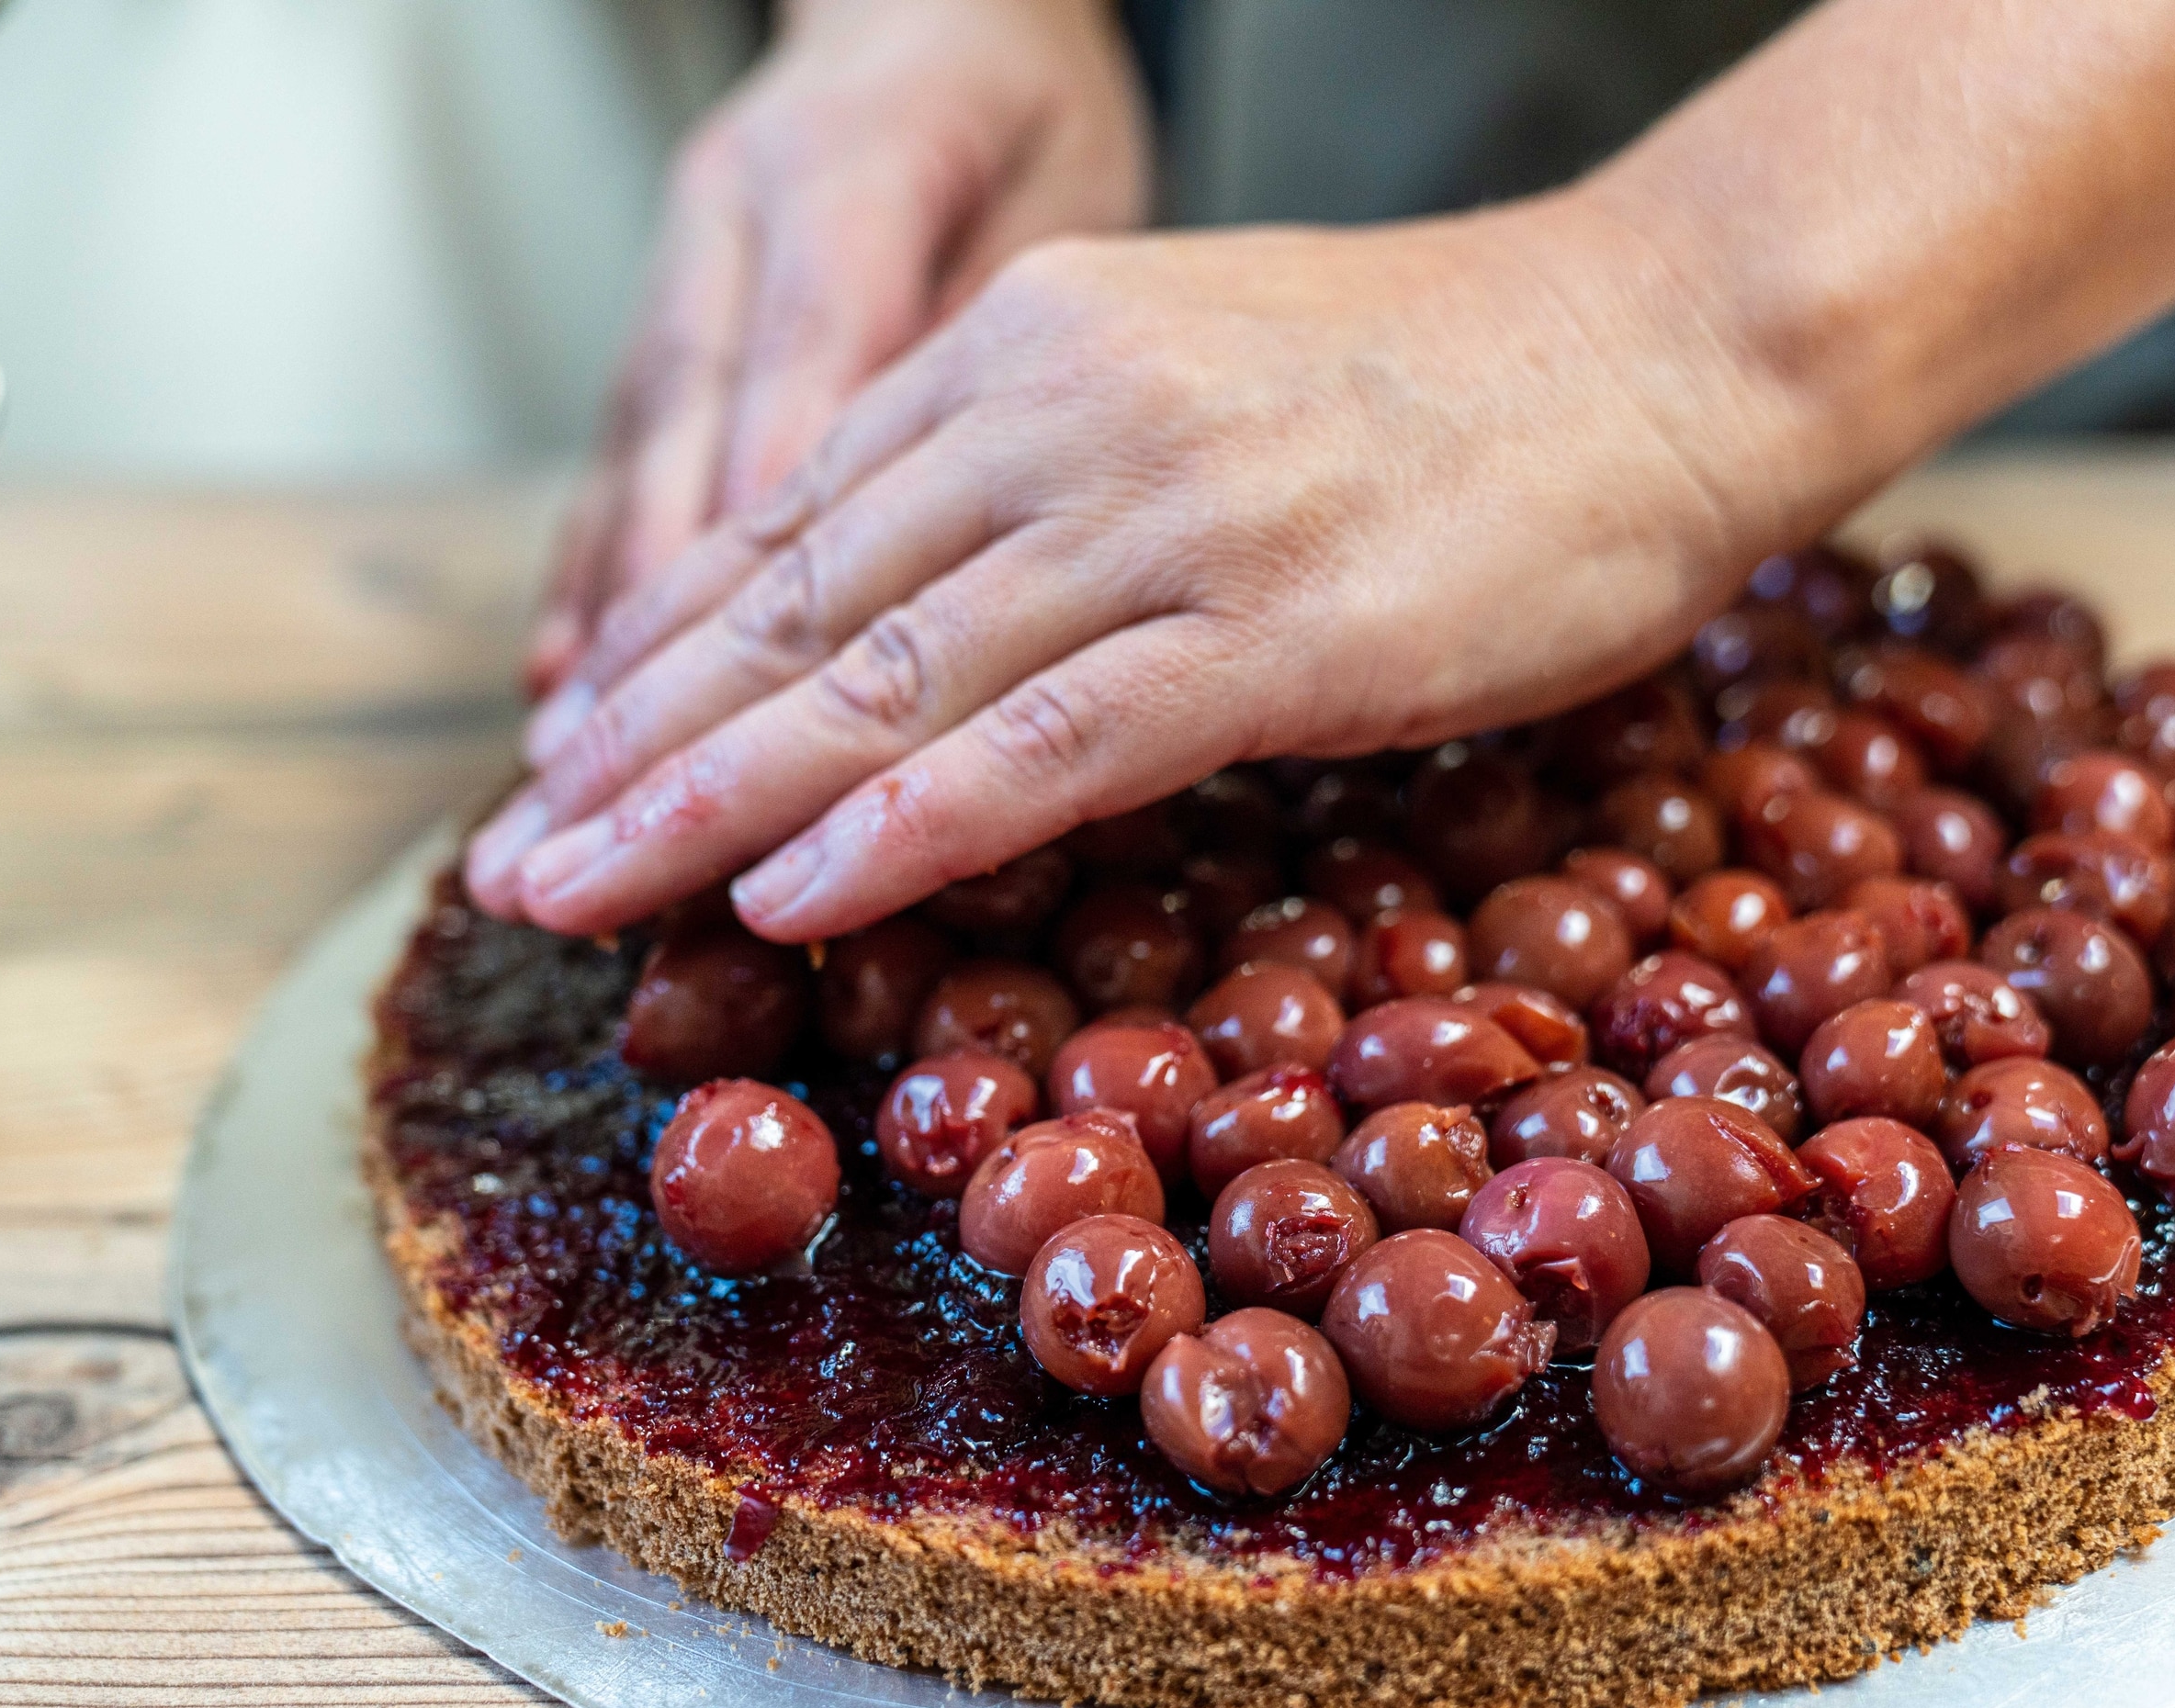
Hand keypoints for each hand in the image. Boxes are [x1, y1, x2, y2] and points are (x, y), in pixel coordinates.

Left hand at [467, 195, 1814, 939]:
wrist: (1667, 344)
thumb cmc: (1456, 390)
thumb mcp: (1204, 383)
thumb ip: (1052, 480)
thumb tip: (933, 618)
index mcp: (1038, 342)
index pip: (800, 515)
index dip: (666, 651)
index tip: (568, 753)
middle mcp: (1066, 408)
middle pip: (799, 599)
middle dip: (637, 741)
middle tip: (507, 856)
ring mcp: (1165, 513)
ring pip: (885, 676)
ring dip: (709, 802)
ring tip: (574, 896)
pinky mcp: (1273, 625)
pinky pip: (1043, 743)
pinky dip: (898, 826)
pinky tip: (785, 899)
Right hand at [521, 0, 1151, 700]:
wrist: (941, 3)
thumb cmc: (1031, 112)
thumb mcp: (1065, 188)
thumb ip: (1007, 332)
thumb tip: (971, 505)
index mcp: (857, 165)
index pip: (812, 356)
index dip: (778, 520)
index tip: (765, 671)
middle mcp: (742, 211)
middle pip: (693, 424)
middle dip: (660, 608)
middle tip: (632, 757)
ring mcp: (688, 257)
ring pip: (641, 446)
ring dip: (610, 607)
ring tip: (572, 747)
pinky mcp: (673, 305)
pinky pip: (626, 447)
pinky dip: (598, 563)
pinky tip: (565, 669)